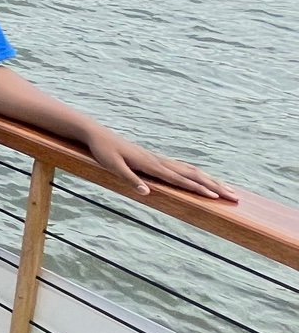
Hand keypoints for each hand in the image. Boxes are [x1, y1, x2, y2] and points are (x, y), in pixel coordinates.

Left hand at [85, 125, 235, 200]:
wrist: (98, 134)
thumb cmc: (103, 151)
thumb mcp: (113, 167)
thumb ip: (130, 179)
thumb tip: (147, 193)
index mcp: (151, 165)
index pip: (180, 180)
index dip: (198, 189)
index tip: (216, 198)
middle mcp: (159, 161)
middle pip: (193, 175)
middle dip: (215, 186)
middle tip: (235, 197)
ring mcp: (159, 159)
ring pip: (191, 170)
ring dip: (210, 180)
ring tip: (227, 190)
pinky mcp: (155, 159)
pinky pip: (182, 168)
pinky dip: (197, 174)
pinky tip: (202, 179)